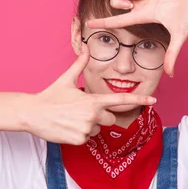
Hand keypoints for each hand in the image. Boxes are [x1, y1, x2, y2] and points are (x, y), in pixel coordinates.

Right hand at [26, 45, 156, 144]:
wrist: (33, 113)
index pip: (120, 100)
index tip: (154, 99)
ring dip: (88, 127)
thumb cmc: (50, 96)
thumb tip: (86, 47)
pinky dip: (79, 135)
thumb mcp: (66, 79)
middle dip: (100, 117)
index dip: (139, 99)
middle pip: (109, 120)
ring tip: (71, 119)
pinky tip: (67, 128)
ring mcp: (86, 129)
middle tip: (81, 112)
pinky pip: (87, 139)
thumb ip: (79, 64)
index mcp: (93, 100)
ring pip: (97, 130)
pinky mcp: (79, 140)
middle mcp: (93, 115)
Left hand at [87, 0, 187, 75]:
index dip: (103, 22)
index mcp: (143, 16)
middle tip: (131, 4)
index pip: (117, 21)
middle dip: (118, 3)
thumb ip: (172, 55)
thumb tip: (171, 75)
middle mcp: (140, 3)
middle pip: (115, 2)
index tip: (88, 24)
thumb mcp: (179, 36)